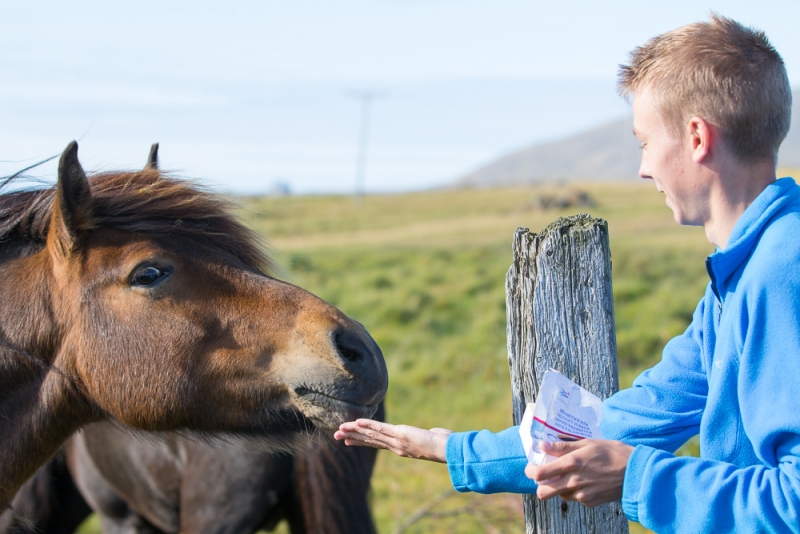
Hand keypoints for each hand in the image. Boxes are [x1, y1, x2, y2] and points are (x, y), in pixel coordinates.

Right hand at [334, 419, 452, 462]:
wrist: (446, 449)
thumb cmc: (444, 444)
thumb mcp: (432, 438)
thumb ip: (430, 435)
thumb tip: (436, 432)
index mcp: (400, 447)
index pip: (376, 443)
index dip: (361, 441)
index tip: (348, 441)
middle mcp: (395, 446)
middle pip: (369, 440)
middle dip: (352, 437)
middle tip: (336, 436)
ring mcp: (396, 441)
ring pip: (371, 434)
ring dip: (355, 431)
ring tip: (340, 429)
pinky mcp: (400, 434)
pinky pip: (380, 429)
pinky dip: (368, 425)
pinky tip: (356, 422)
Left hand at [524, 439, 632, 507]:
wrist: (636, 472)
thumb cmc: (612, 452)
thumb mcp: (587, 443)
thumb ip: (563, 446)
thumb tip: (542, 445)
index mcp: (572, 463)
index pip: (539, 474)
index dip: (530, 471)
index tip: (532, 466)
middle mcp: (574, 481)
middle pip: (543, 493)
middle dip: (540, 484)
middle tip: (545, 475)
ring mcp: (581, 495)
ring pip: (558, 495)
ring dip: (558, 486)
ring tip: (570, 474)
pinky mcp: (589, 502)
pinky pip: (574, 498)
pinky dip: (574, 490)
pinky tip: (586, 480)